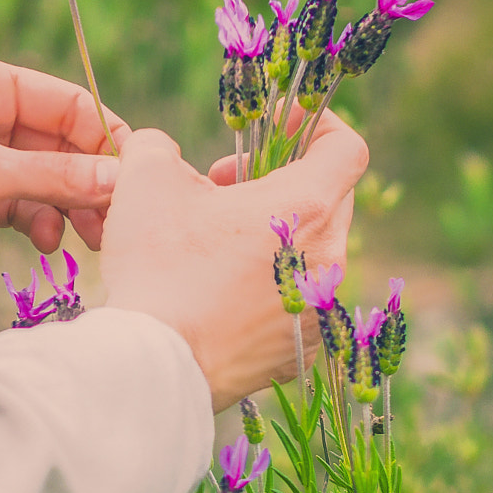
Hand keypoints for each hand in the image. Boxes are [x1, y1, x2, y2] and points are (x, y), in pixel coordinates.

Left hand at [0, 48, 124, 306]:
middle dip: (87, 181)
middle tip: (115, 224)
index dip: (104, 140)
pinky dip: (36, 221)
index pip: (66, 102)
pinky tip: (45, 243)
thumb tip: (122, 183)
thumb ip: (57, 178)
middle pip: (58, 142)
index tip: (135, 182)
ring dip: (64, 207)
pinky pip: (18, 202)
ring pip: (41, 176)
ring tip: (84, 241)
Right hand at [102, 111, 367, 411]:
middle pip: (327, 199)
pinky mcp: (304, 349)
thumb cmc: (157, 269)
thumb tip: (161, 150)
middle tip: (222, 190)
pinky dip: (271, 287)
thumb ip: (159, 147)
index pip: (346, 148)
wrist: (156, 366)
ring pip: (311, 253)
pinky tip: (221, 295)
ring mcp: (321, 309)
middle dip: (278, 182)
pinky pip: (298, 301)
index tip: (274, 130)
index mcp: (307, 207)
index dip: (315, 126)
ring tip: (217, 246)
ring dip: (273, 236)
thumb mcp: (146, 182)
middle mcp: (329, 259)